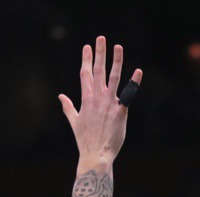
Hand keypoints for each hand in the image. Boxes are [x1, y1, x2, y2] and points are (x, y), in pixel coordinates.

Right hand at [59, 36, 141, 169]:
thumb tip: (60, 97)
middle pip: (98, 70)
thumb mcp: (74, 122)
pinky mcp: (120, 111)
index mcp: (86, 99)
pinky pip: (128, 94)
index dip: (86, 58)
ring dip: (116, 61)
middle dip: (99, 53)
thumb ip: (68, 107)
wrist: (96, 155)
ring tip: (118, 47)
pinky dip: (133, 82)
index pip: (85, 74)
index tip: (87, 46)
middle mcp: (97, 98)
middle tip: (100, 38)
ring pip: (113, 77)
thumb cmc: (85, 140)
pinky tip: (138, 71)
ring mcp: (109, 103)